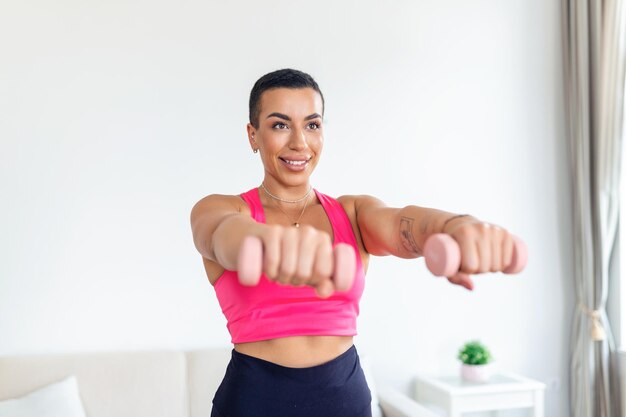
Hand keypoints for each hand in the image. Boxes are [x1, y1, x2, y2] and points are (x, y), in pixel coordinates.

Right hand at [237, 225, 354, 297]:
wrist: (255, 241)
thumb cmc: (286, 258)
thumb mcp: (307, 271)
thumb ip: (323, 283)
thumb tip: (325, 291)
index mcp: (322, 239)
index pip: (324, 272)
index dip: (314, 281)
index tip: (306, 277)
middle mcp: (308, 231)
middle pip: (305, 272)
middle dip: (295, 281)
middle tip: (289, 276)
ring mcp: (289, 230)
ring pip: (289, 268)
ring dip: (281, 278)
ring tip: (278, 274)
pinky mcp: (270, 231)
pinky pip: (273, 260)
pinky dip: (270, 271)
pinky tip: (269, 271)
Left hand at [440, 218, 517, 290]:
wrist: (460, 225)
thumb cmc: (452, 247)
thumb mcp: (447, 260)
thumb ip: (455, 278)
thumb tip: (472, 287)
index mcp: (465, 233)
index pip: (471, 265)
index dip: (466, 271)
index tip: (462, 266)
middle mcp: (481, 229)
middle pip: (485, 266)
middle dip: (479, 271)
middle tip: (472, 265)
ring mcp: (495, 230)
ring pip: (498, 264)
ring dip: (491, 269)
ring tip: (482, 262)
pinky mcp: (505, 233)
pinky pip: (508, 259)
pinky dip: (503, 265)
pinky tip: (496, 262)